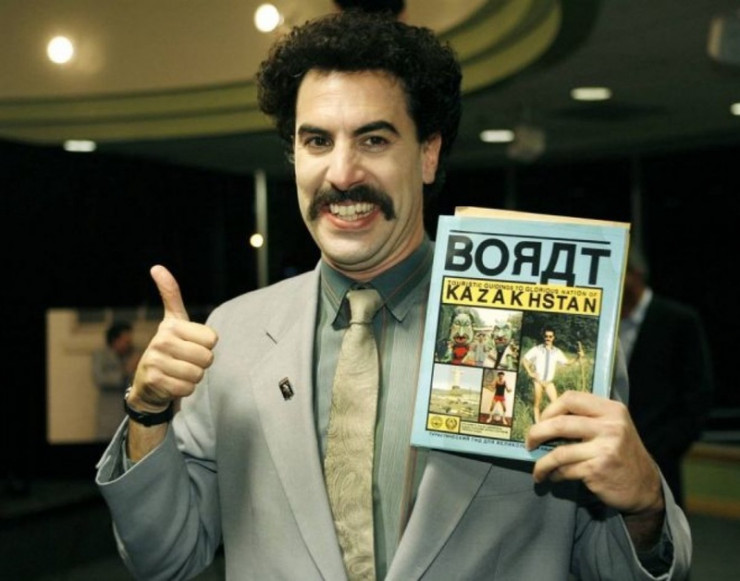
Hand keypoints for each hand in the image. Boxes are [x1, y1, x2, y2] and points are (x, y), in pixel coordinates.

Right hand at [128, 265, 218, 412]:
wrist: (148, 383)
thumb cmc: (169, 348)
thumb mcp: (173, 320)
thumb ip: (170, 294)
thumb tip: (156, 267)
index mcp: (171, 325)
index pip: (212, 339)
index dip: (206, 346)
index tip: (191, 344)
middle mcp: (161, 340)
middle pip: (207, 358)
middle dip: (201, 364)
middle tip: (185, 361)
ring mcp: (156, 360)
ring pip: (198, 374)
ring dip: (193, 378)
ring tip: (178, 372)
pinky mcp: (155, 380)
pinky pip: (188, 388)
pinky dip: (184, 390)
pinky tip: (172, 383)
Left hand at [526, 391, 663, 515]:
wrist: (645, 486)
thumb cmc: (621, 453)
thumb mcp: (613, 427)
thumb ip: (587, 418)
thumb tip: (545, 419)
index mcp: (611, 410)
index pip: (571, 398)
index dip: (550, 409)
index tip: (541, 421)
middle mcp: (610, 426)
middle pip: (560, 423)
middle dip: (537, 433)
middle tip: (529, 443)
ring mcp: (605, 448)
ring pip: (559, 452)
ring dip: (542, 462)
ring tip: (538, 469)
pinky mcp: (598, 470)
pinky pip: (565, 470)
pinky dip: (554, 474)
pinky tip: (553, 477)